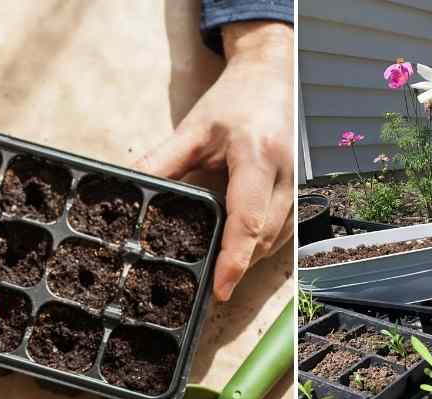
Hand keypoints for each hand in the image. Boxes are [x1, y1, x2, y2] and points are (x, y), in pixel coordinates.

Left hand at [137, 21, 292, 300]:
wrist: (272, 75)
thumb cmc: (235, 100)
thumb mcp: (194, 129)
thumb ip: (163, 162)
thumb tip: (131, 191)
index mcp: (258, 157)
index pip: (248, 219)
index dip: (235, 259)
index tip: (221, 289)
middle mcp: (285, 174)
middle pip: (266, 236)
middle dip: (241, 266)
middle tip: (214, 288)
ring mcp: (298, 183)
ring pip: (279, 238)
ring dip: (253, 258)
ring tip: (225, 274)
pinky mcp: (299, 188)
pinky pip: (286, 229)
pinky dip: (265, 245)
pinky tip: (244, 250)